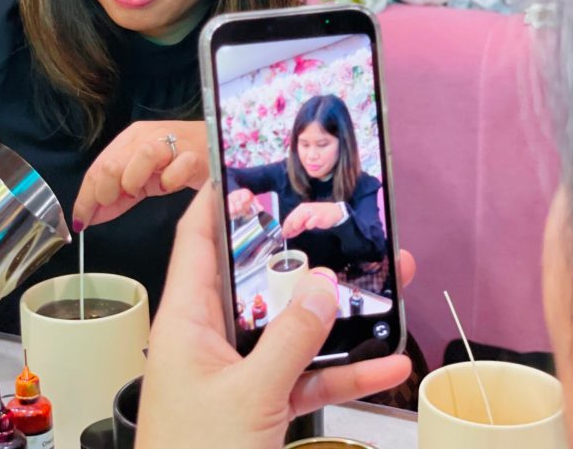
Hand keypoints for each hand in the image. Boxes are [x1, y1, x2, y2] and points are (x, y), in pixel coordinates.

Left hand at [72, 120, 208, 229]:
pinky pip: (176, 168)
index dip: (85, 198)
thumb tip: (88, 218)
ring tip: (138, 191)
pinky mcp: (193, 154)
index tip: (80, 221)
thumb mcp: (141, 181)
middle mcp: (146, 136)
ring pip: (141, 156)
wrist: (219, 147)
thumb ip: (116, 199)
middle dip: (105, 191)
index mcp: (129, 140)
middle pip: (112, 163)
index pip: (97, 168)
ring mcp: (171, 142)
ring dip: (133, 180)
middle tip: (115, 201)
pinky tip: (169, 185)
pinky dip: (169, 181)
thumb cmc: (176, 162)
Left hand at [136, 184, 414, 448]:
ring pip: (289, 328)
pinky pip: (303, 376)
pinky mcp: (258, 403)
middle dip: (301, 256)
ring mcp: (237, 369)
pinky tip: (385, 366)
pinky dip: (340, 372)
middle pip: (257, 280)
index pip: (198, 240)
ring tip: (383, 284)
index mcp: (187, 318)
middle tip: (337, 226)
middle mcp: (210, 335)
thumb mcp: (247, 395)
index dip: (218, 201)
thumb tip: (324, 287)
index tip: (249, 170)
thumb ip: (289, 340)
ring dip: (335, 315)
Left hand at [282, 202, 343, 237]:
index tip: (283, 235)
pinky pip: (313, 220)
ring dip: (296, 223)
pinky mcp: (319, 216)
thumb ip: (298, 227)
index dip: (285, 227)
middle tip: (286, 235)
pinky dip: (310, 223)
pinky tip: (309, 227)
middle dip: (288, 228)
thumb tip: (288, 234)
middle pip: (293, 218)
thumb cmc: (318, 215)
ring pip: (301, 217)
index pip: (289, 218)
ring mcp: (311, 212)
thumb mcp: (306, 221)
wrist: (333, 211)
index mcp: (300, 209)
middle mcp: (304, 209)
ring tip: (295, 229)